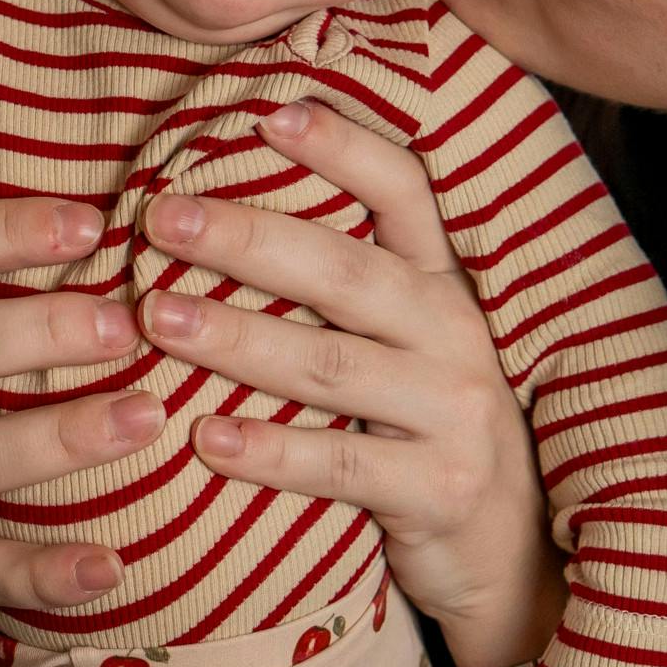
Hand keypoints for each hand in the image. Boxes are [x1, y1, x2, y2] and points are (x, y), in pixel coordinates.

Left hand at [130, 100, 555, 666]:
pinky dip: (271, 451)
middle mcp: (456, 336)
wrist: (506, 553)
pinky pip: (343, 466)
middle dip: (249, 239)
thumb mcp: (407, 346)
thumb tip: (223, 210)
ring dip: (241, 339)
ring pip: (335, 366)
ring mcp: (456, 414)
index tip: (265, 113)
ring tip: (160, 318)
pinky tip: (206, 438)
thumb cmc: (424, 430)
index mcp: (444, 286)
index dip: (342, 147)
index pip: (404, 192)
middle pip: (349, 272)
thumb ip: (346, 288)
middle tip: (161, 216)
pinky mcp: (440, 491)